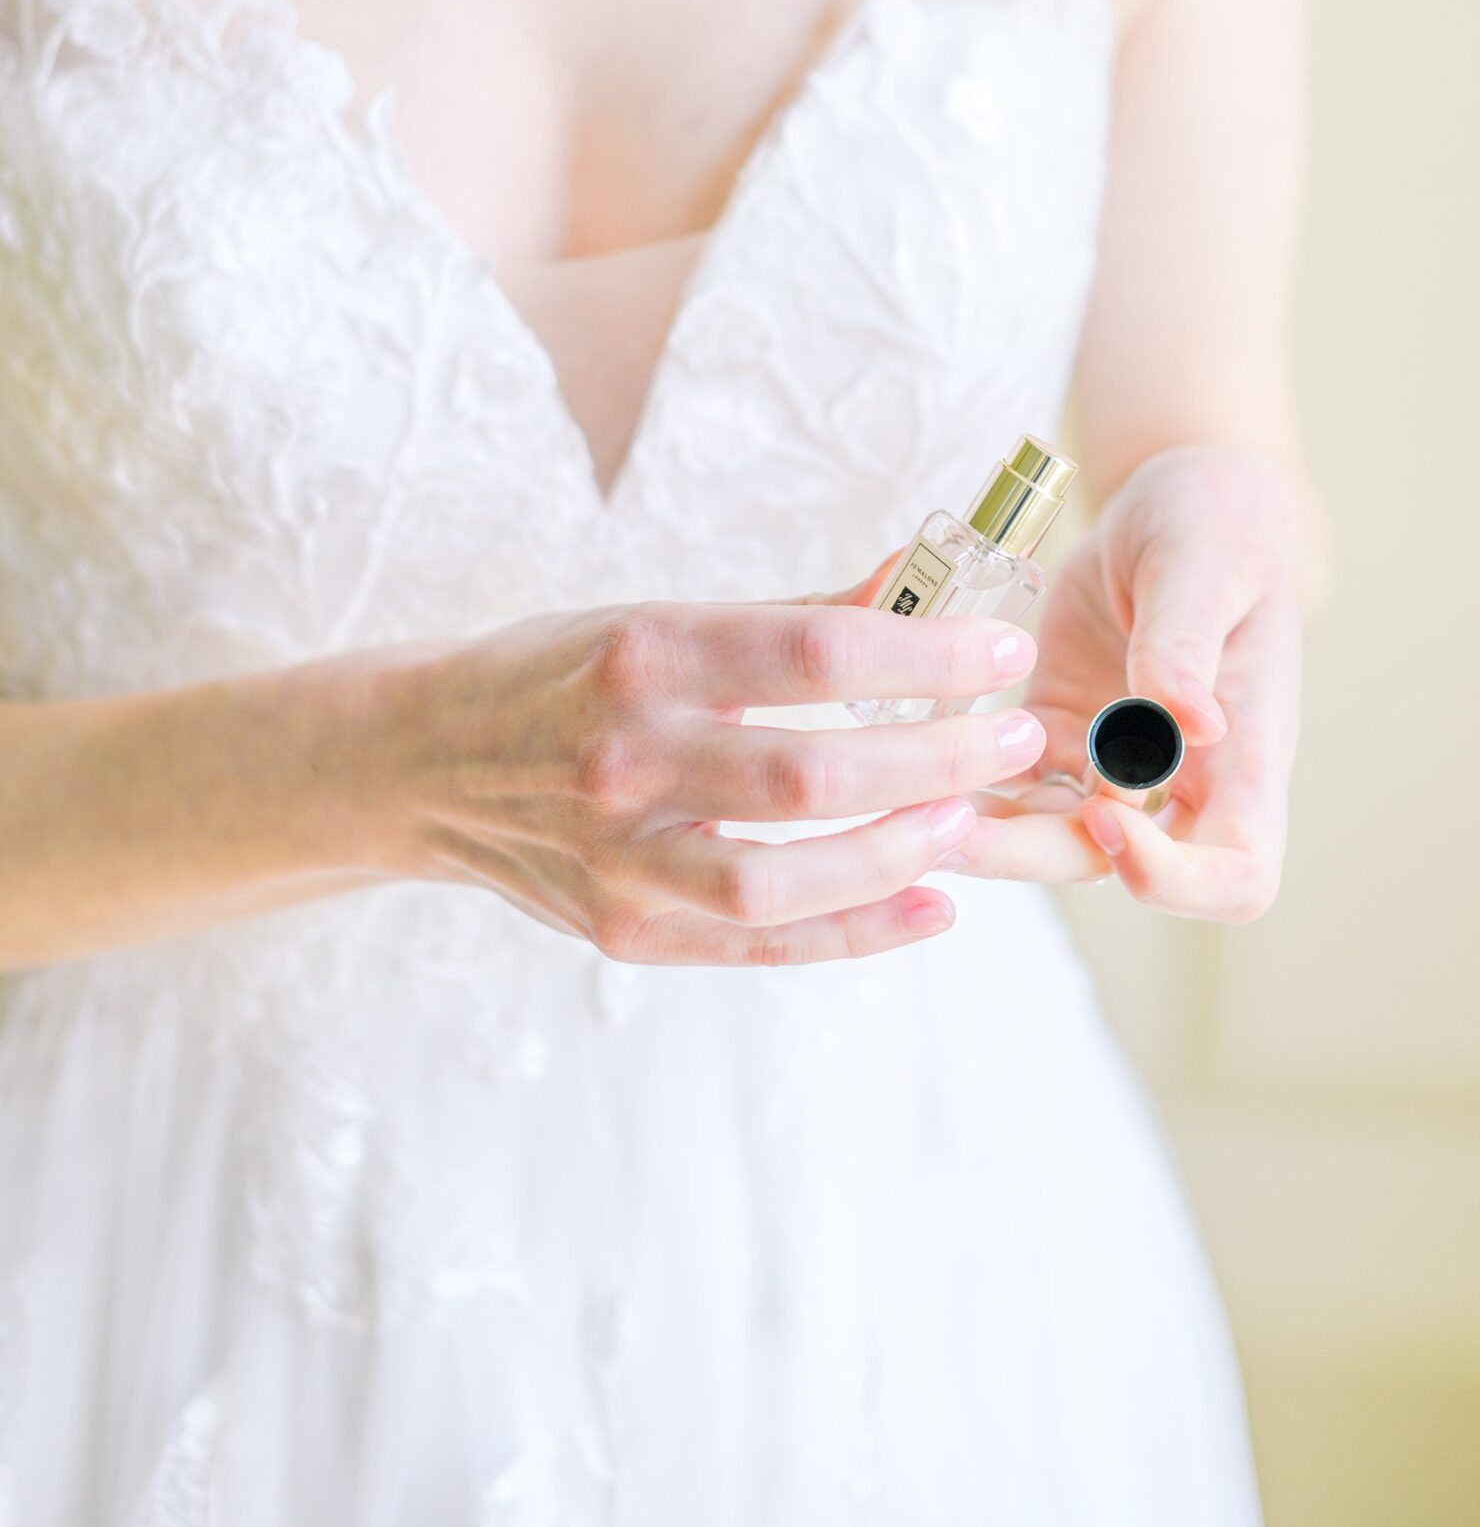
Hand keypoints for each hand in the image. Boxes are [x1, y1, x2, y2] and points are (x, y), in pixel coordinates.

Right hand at [346, 578, 1047, 965]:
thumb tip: (923, 580)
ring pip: (782, 881)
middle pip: (812, 776)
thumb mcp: (661, 617)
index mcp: (641, 658)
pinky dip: (854, 933)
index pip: (810, 655)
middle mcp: (626, 760)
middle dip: (935, 758)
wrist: (417, 762)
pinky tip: (931, 906)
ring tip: (970, 820)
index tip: (1000, 647)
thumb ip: (797, 614)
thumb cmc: (560, 673)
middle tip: (1014, 736)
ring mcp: (618, 860)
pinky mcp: (622, 931)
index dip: (922, 656)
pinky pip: (756, 946)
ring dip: (898, 855)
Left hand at [938, 443, 1303, 921]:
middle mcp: (1181, 779)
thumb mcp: (1206, 566)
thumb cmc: (1217, 526)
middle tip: (952, 826)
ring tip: (908, 800)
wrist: (1178, 501)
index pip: (1236, 877)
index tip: (1105, 809)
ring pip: (1047, 833)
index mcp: (1247, 755)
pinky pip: (1010, 781)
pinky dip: (964, 777)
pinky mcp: (1058, 731)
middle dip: (1031, 857)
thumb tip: (1194, 727)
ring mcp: (1112, 761)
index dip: (1171, 878)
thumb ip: (1187, 643)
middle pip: (1117, 866)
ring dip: (983, 828)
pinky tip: (911, 748)